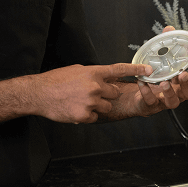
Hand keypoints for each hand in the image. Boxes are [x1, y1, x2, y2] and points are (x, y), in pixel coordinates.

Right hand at [33, 63, 151, 123]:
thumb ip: (93, 74)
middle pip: (114, 93)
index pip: (119, 69)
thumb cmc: (56, 80)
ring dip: (98, 106)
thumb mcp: (77, 70)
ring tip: (80, 101)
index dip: (136, 69)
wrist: (39, 93)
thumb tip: (103, 78)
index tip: (148, 70)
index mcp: (94, 72)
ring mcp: (91, 102)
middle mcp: (95, 86)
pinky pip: (94, 117)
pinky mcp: (85, 115)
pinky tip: (75, 109)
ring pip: (106, 107)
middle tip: (90, 94)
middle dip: (106, 95)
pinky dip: (87, 115)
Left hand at [109, 26, 187, 118]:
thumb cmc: (153, 79)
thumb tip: (169, 29)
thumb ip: (166, 45)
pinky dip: (146, 91)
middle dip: (187, 83)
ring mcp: (164, 100)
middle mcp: (176, 92)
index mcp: (180, 81)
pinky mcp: (151, 105)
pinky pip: (150, 101)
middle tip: (182, 74)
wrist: (137, 97)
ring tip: (164, 82)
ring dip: (169, 92)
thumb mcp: (160, 61)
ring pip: (173, 101)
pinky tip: (142, 82)